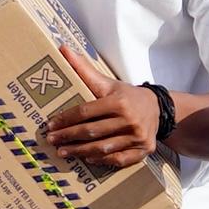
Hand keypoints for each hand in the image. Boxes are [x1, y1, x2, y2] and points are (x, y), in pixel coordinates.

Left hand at [40, 46, 155, 172]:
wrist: (158, 108)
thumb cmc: (126, 95)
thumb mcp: (107, 82)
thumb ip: (84, 68)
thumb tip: (62, 48)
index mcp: (119, 101)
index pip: (86, 112)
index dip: (66, 119)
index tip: (50, 125)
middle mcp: (129, 119)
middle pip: (93, 132)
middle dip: (69, 137)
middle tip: (52, 140)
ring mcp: (137, 136)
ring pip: (103, 148)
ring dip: (80, 152)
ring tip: (63, 152)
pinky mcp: (143, 150)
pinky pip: (119, 159)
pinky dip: (102, 161)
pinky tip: (88, 159)